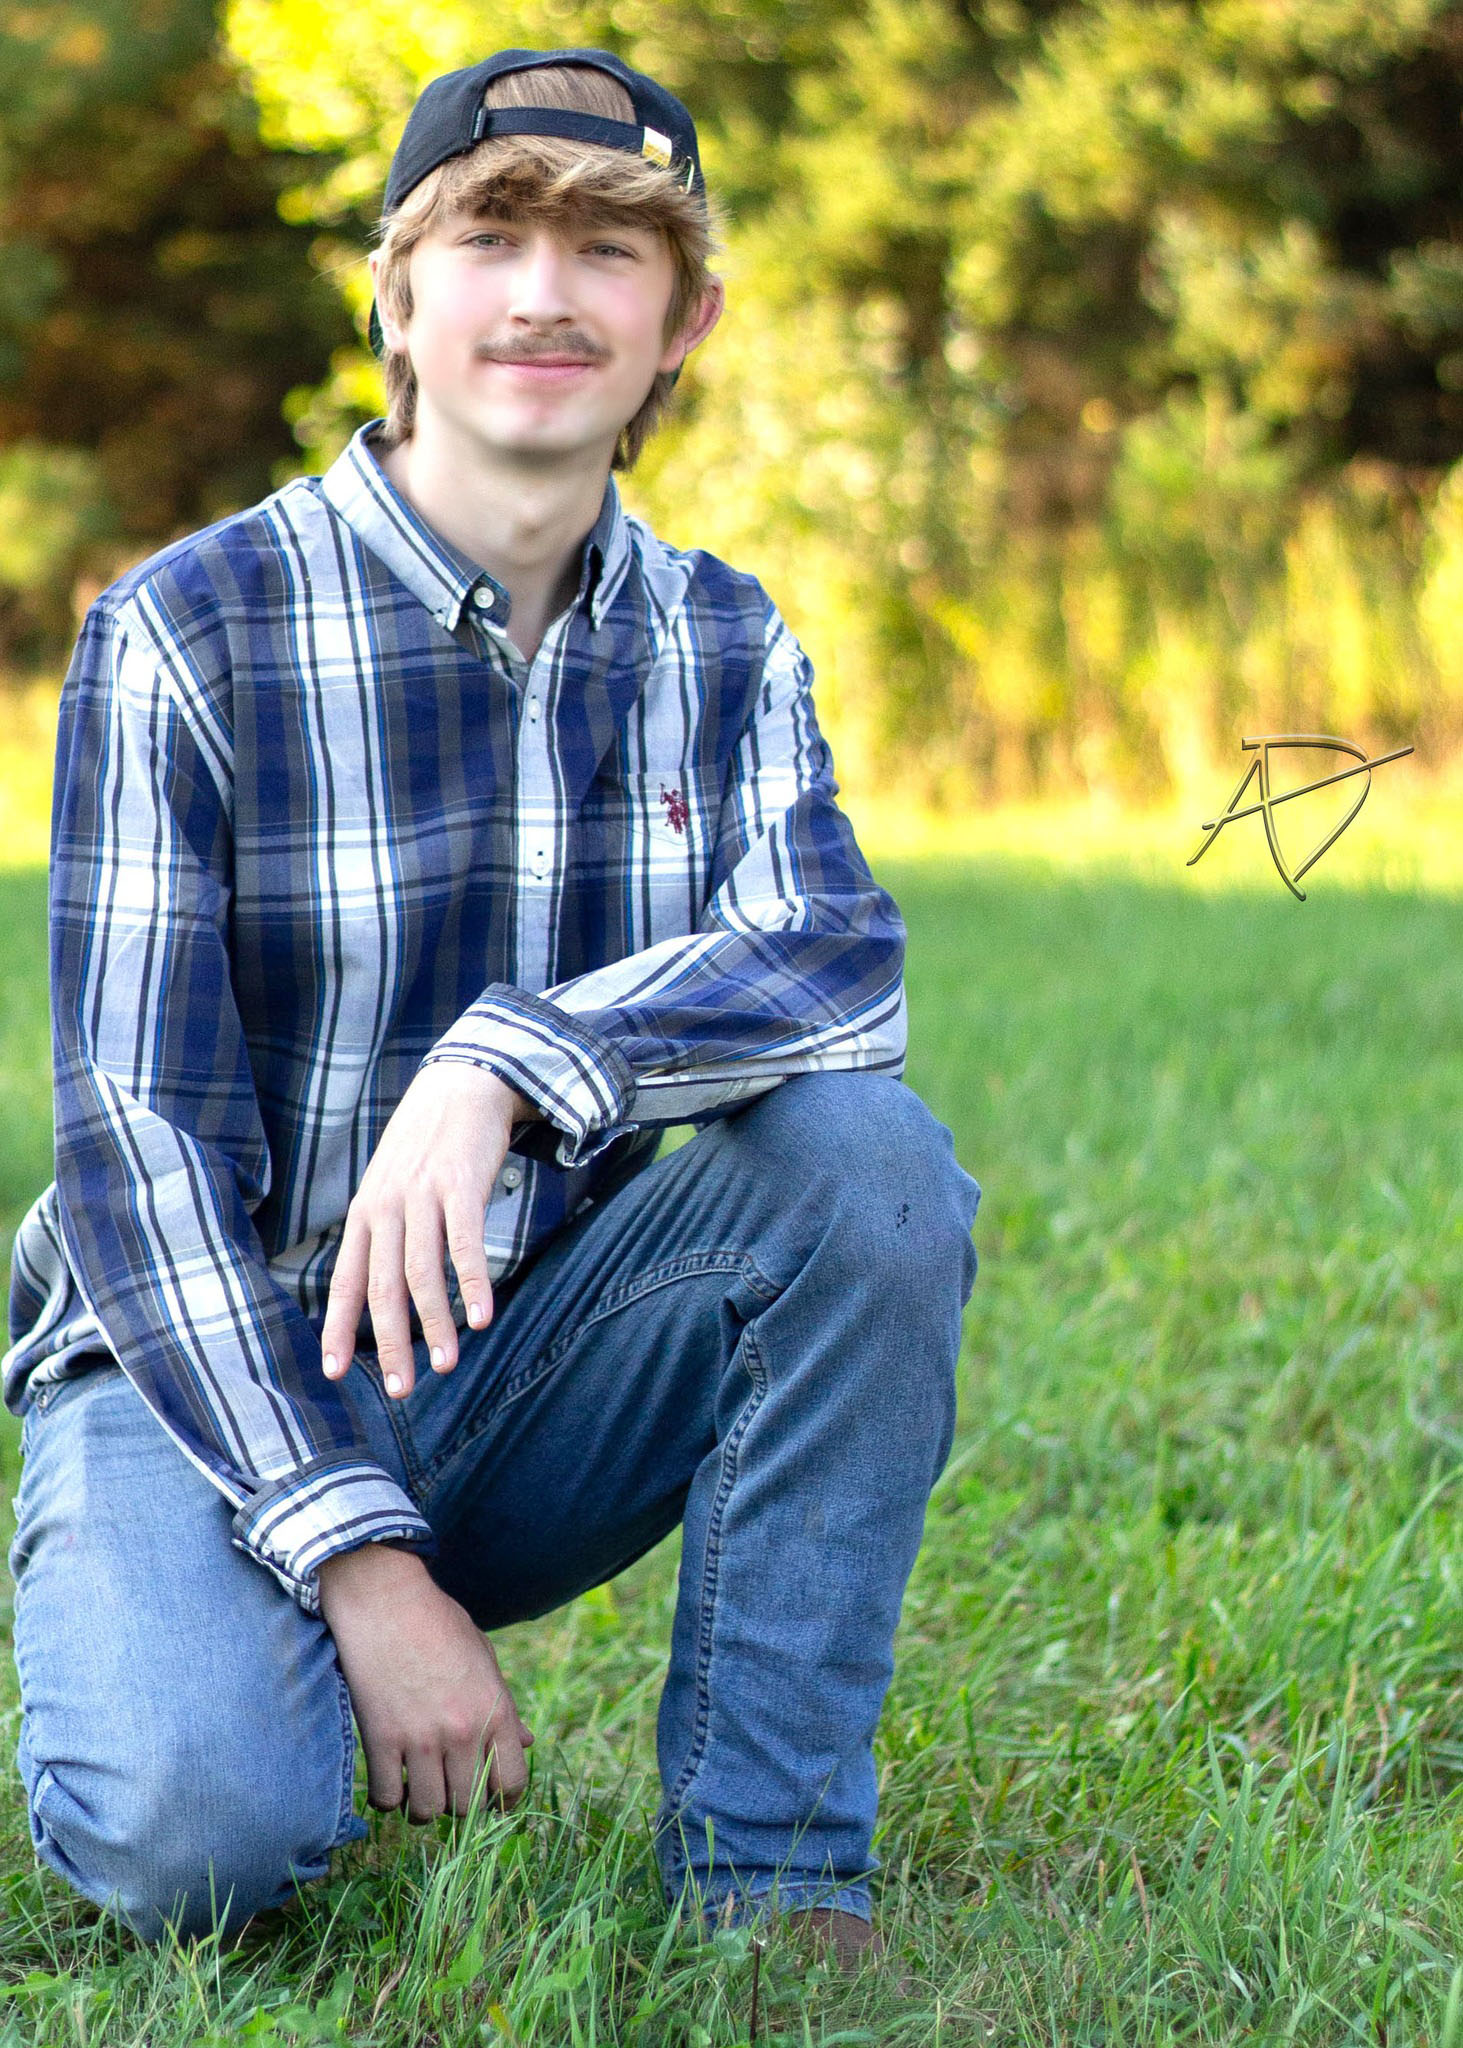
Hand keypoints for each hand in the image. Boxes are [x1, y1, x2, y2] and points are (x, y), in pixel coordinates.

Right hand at [319, 1544, 532, 1819]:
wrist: (386, 1600)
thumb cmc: (439, 1623)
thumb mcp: (484, 1658)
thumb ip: (505, 1708)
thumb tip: (526, 1743)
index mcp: (495, 1710)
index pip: (511, 1784)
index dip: (503, 1798)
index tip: (490, 1796)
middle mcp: (462, 1730)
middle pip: (467, 1806)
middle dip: (460, 1802)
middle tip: (449, 1785)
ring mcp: (420, 1738)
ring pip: (427, 1810)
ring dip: (424, 1806)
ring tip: (418, 1787)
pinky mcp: (380, 1739)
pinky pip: (387, 1798)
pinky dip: (388, 1799)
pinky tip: (390, 1781)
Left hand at [320, 1063, 532, 1398]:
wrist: (462, 1083)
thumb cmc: (427, 1144)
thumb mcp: (390, 1183)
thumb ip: (385, 1231)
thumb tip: (382, 1289)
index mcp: (365, 1212)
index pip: (344, 1279)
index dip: (338, 1327)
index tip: (335, 1373)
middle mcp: (386, 1207)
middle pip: (384, 1288)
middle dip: (391, 1344)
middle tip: (402, 1389)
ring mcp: (423, 1195)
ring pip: (423, 1273)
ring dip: (436, 1325)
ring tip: (447, 1366)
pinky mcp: (461, 1186)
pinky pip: (466, 1244)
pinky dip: (472, 1284)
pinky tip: (481, 1318)